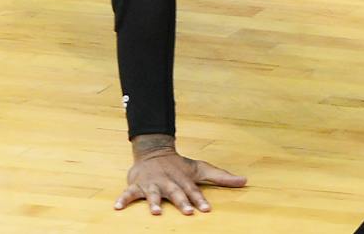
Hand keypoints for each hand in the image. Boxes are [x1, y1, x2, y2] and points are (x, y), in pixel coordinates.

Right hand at [115, 136, 246, 215]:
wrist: (155, 151)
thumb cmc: (180, 166)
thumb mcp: (201, 169)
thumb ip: (222, 177)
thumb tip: (245, 181)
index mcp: (184, 180)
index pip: (194, 191)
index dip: (200, 199)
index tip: (206, 209)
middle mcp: (169, 182)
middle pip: (176, 193)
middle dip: (182, 202)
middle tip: (188, 212)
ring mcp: (153, 183)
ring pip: (153, 193)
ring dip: (153, 202)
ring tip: (155, 212)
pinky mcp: (138, 184)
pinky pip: (129, 193)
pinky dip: (123, 199)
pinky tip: (117, 207)